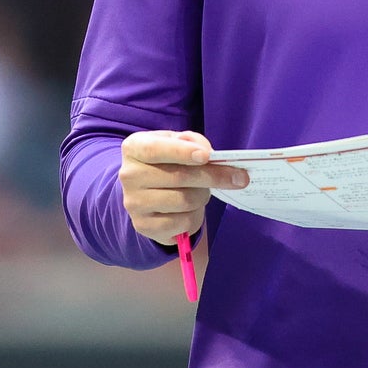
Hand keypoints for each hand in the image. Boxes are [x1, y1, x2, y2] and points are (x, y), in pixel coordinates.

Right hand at [119, 130, 248, 244]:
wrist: (149, 194)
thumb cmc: (167, 162)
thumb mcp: (177, 144)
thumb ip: (192, 142)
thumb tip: (208, 154)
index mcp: (134, 148)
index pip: (155, 149)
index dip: (182, 152)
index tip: (207, 156)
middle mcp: (128, 175)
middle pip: (177, 177)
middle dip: (212, 176)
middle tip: (238, 177)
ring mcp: (134, 203)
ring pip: (183, 200)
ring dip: (203, 196)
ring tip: (202, 192)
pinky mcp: (144, 226)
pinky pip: (182, 222)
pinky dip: (195, 216)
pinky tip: (191, 209)